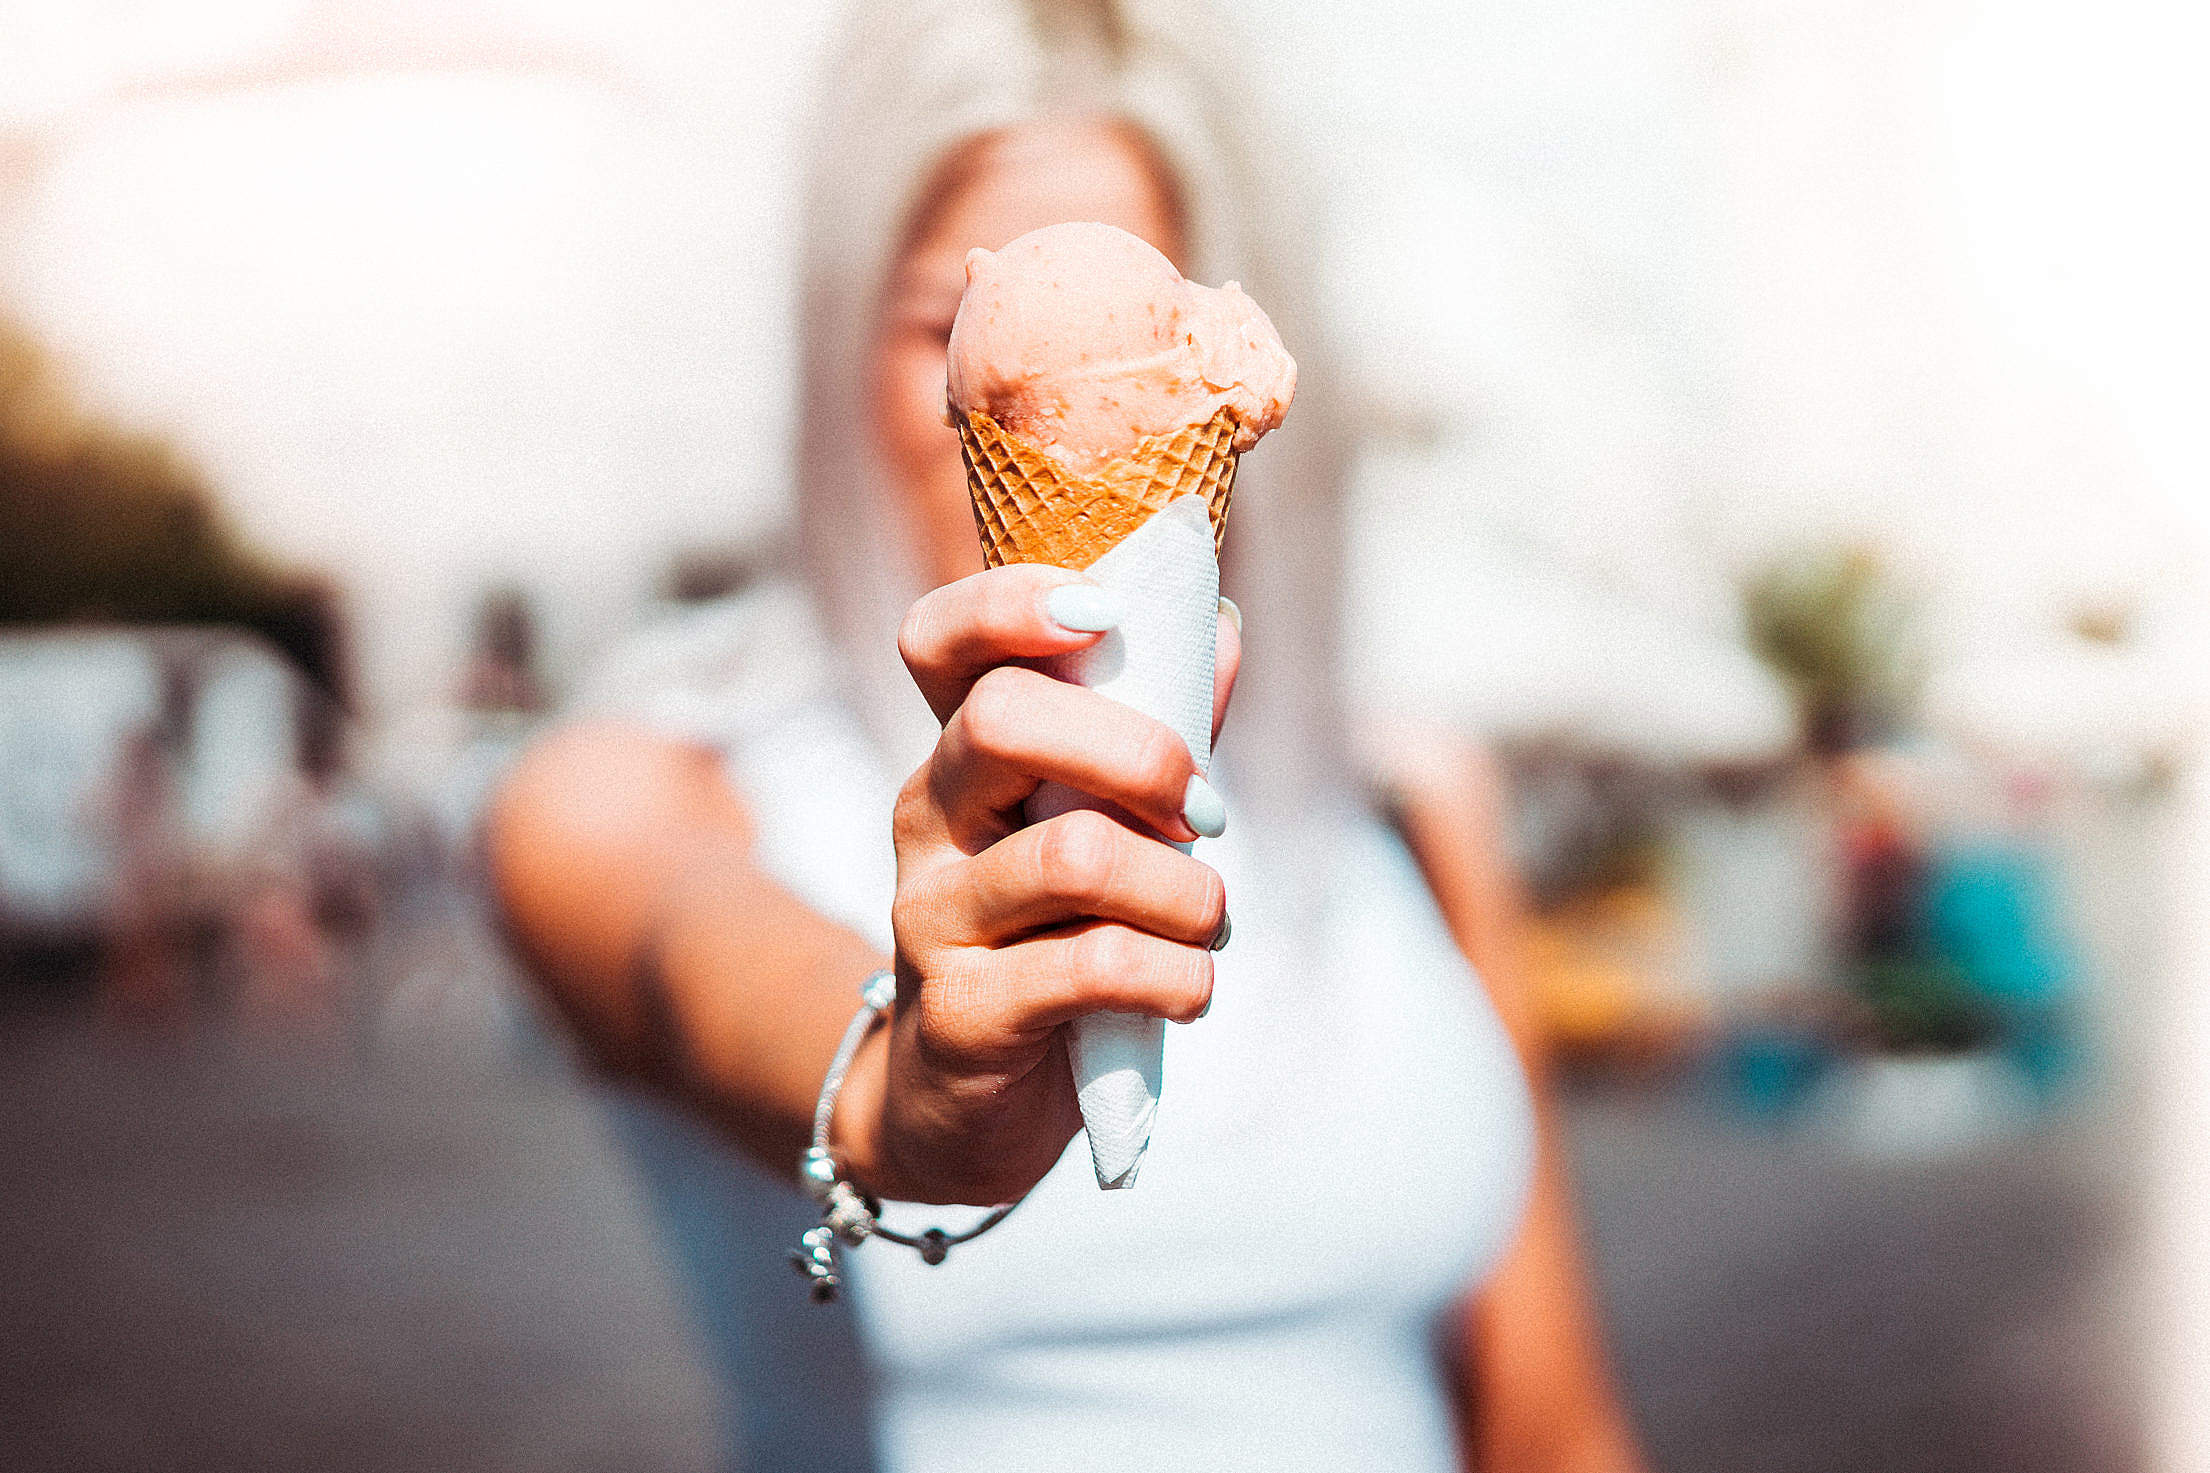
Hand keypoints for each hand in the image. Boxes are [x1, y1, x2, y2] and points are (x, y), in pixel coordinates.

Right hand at [837, 564, 1240, 1204]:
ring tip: (1209, 924)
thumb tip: (1224, 626)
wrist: (963, 1107)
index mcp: (960, 756)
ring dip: (1185, 890)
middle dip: (1139, 755)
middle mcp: (928, 819)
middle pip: (1002, 720)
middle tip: (1202, 816)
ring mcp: (932, 916)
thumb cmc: (1052, 943)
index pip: (938, 642)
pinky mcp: (962, 1013)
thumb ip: (1156, 732)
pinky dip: (1177, 975)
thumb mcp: (1099, 830)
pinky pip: (1095, 967)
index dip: (1008, 603)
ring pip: (1074, 854)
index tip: (1102, 613)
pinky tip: (1189, 989)